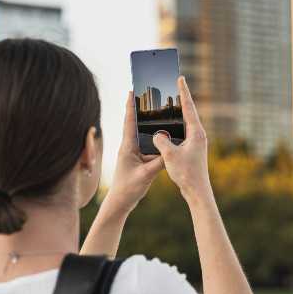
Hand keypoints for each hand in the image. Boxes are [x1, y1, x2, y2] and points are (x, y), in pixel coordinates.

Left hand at [105, 91, 164, 211]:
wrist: (121, 202)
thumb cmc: (128, 189)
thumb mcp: (145, 175)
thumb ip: (158, 163)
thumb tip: (171, 151)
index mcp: (127, 147)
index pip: (129, 122)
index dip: (131, 106)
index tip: (132, 91)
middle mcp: (130, 147)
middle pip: (136, 124)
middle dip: (141, 110)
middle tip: (148, 95)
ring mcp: (135, 153)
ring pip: (144, 135)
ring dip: (150, 125)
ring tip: (159, 112)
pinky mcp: (140, 160)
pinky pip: (149, 147)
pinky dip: (156, 141)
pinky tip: (166, 136)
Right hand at [152, 76, 211, 201]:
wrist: (197, 191)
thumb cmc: (186, 173)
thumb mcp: (170, 156)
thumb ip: (161, 141)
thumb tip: (156, 134)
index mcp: (196, 133)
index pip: (189, 107)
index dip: (183, 92)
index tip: (180, 78)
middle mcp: (198, 135)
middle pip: (188, 112)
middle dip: (181, 98)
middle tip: (174, 84)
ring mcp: (196, 142)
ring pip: (185, 122)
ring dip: (178, 112)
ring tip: (169, 101)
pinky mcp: (192, 149)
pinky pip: (182, 132)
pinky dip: (175, 126)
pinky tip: (167, 126)